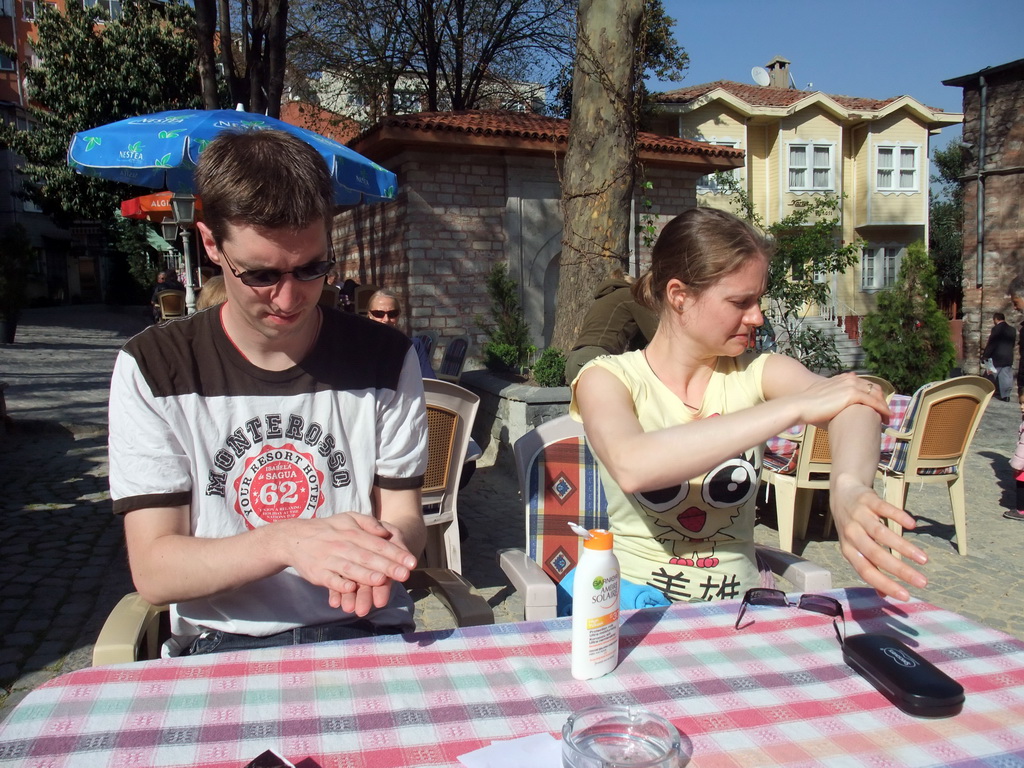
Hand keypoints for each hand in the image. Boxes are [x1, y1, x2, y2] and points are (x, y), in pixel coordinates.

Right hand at [279, 513, 417, 603]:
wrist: (295, 538)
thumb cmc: (328, 529)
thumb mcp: (348, 518)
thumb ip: (368, 523)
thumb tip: (385, 532)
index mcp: (352, 532)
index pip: (378, 544)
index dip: (396, 553)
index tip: (412, 562)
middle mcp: (342, 545)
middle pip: (368, 557)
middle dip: (387, 566)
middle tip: (405, 575)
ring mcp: (329, 560)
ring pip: (350, 568)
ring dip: (366, 575)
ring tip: (382, 580)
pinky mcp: (318, 574)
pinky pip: (330, 579)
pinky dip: (339, 584)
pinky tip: (351, 587)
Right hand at [792, 372, 890, 427]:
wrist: (800, 405)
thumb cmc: (808, 405)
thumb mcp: (822, 396)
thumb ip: (833, 397)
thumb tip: (837, 410)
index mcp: (843, 378)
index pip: (865, 384)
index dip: (873, 395)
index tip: (877, 405)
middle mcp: (849, 379)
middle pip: (874, 388)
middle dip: (882, 400)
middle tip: (885, 413)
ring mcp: (851, 386)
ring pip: (876, 395)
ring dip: (884, 406)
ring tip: (888, 418)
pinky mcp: (852, 395)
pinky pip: (873, 402)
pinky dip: (882, 409)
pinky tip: (886, 417)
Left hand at [830, 476, 927, 601]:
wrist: (842, 494)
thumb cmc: (853, 527)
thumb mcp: (855, 548)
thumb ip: (870, 568)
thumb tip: (884, 595)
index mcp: (849, 550)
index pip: (866, 571)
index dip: (885, 584)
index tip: (906, 596)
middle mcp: (852, 534)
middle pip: (876, 554)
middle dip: (900, 570)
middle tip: (923, 582)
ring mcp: (859, 516)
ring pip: (881, 534)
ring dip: (904, 547)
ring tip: (924, 559)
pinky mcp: (868, 500)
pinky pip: (883, 508)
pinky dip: (898, 516)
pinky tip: (912, 525)